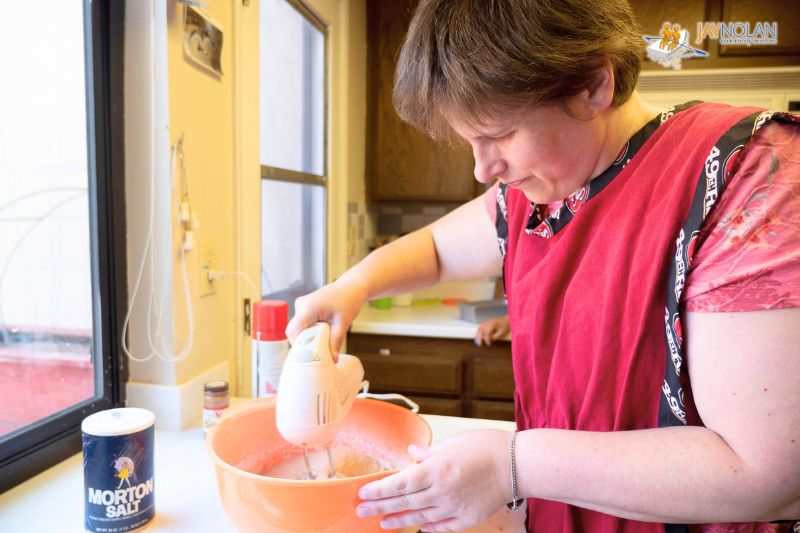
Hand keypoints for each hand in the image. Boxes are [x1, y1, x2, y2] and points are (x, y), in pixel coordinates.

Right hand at [285, 276, 368, 359]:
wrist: (352, 286)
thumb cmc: (349, 299)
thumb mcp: (343, 323)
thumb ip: (335, 342)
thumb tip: (333, 359)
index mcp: (308, 308)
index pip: (293, 332)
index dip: (299, 345)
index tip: (311, 353)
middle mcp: (301, 305)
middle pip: (294, 331)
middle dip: (305, 342)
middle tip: (319, 348)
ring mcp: (301, 304)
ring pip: (298, 328)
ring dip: (308, 335)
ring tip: (324, 336)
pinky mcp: (305, 306)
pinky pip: (302, 322)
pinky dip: (310, 329)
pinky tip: (322, 330)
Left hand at [356, 429, 509, 531]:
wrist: (517, 464)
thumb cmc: (486, 447)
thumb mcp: (453, 443)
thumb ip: (429, 453)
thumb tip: (411, 454)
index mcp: (436, 469)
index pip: (399, 482)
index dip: (379, 489)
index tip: (363, 492)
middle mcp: (442, 491)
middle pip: (404, 501)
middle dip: (380, 507)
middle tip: (361, 511)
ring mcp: (454, 507)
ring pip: (420, 517)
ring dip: (400, 520)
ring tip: (383, 523)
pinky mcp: (468, 518)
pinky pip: (443, 527)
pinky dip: (429, 528)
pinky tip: (419, 529)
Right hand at [474, 316, 509, 345]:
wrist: (506, 320)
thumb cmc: (505, 326)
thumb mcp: (502, 333)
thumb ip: (495, 337)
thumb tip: (489, 340)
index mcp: (492, 324)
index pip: (487, 332)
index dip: (487, 339)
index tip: (489, 344)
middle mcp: (487, 322)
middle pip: (481, 330)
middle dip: (479, 338)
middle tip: (479, 344)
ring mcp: (486, 322)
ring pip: (479, 328)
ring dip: (477, 335)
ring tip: (477, 342)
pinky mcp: (486, 323)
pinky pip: (480, 328)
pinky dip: (478, 333)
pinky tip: (478, 338)